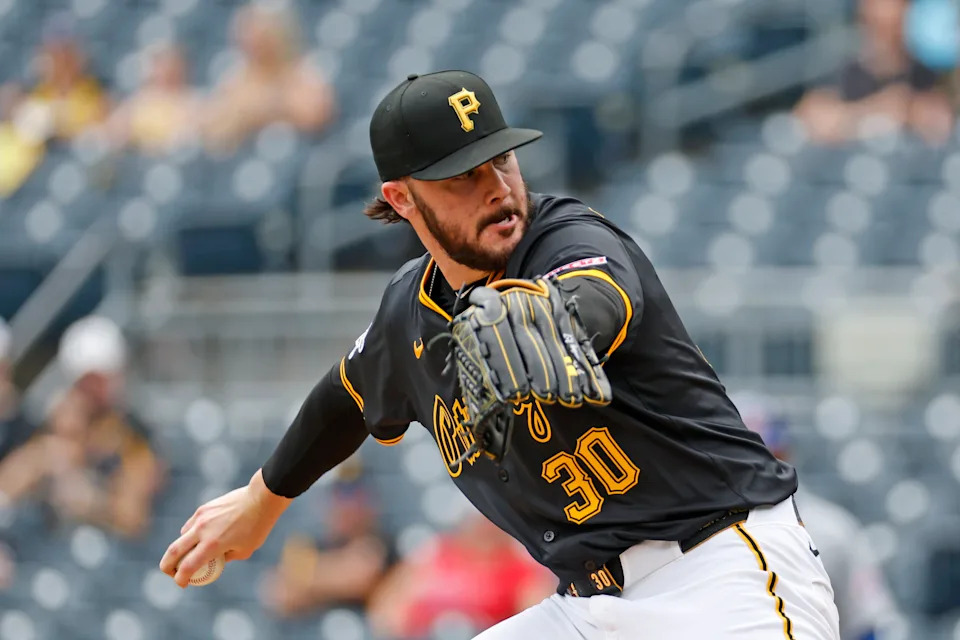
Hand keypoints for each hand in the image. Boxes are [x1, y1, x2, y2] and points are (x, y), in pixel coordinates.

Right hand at [159, 469, 290, 586]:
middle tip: (170, 573)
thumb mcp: (244, 550)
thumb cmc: (257, 527)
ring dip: (180, 549)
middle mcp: (202, 531)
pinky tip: (198, 538)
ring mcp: (201, 518)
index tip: (183, 583)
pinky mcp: (203, 508)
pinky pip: (190, 525)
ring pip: (181, 537)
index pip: (187, 567)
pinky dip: (189, 535)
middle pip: (173, 552)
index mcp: (212, 545)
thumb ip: (226, 558)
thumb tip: (214, 562)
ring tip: (190, 554)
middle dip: (167, 567)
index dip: (181, 579)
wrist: (261, 498)